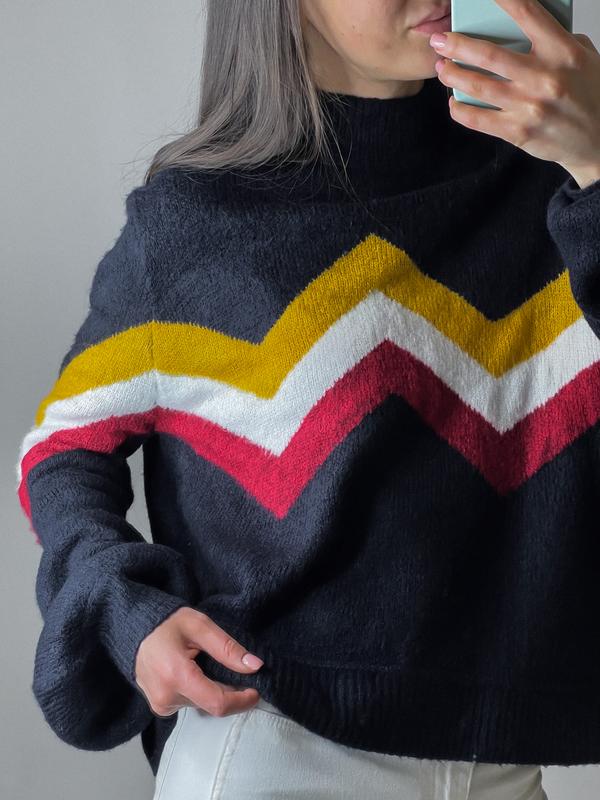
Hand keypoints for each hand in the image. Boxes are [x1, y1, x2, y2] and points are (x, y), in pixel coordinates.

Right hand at [134, 606, 262, 717]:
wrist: (133, 629)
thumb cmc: (167, 623)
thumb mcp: (199, 626)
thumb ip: (227, 648)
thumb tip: (255, 666)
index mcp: (177, 676)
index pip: (218, 702)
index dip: (242, 700)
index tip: (257, 690)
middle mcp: (166, 697)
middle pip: (212, 704)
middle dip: (230, 692)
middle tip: (238, 672)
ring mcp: (160, 705)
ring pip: (202, 705)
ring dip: (214, 691)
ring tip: (210, 666)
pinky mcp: (159, 707)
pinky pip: (190, 704)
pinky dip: (200, 692)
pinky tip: (197, 673)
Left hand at [429, 0, 599, 188]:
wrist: (598, 140)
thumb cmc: (590, 95)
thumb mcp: (584, 58)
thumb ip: (558, 40)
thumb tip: (530, 26)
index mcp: (562, 52)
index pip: (528, 14)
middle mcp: (544, 78)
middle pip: (489, 55)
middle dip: (457, 45)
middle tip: (440, 40)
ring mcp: (529, 107)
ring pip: (479, 86)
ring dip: (453, 76)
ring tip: (442, 68)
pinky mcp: (518, 132)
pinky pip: (479, 120)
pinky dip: (461, 110)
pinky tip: (453, 102)